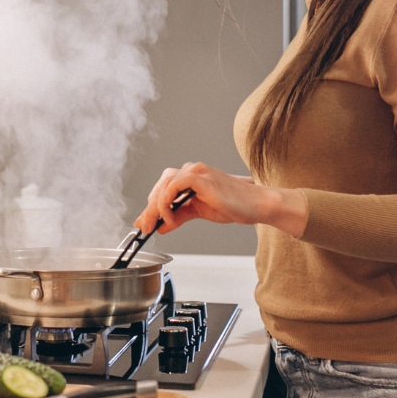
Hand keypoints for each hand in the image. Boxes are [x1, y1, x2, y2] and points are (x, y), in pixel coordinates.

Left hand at [132, 162, 307, 236]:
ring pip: (165, 184)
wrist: (255, 205)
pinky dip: (168, 201)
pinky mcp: (202, 178)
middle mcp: (190, 169)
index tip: (141, 223)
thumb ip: (178, 216)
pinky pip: (176, 185)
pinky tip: (171, 216)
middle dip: (149, 209)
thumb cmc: (231, 205)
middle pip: (160, 185)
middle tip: (144, 227)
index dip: (149, 206)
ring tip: (158, 224)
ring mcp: (196, 171)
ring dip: (156, 207)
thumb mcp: (198, 212)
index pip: (162, 188)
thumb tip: (161, 226)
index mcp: (189, 175)